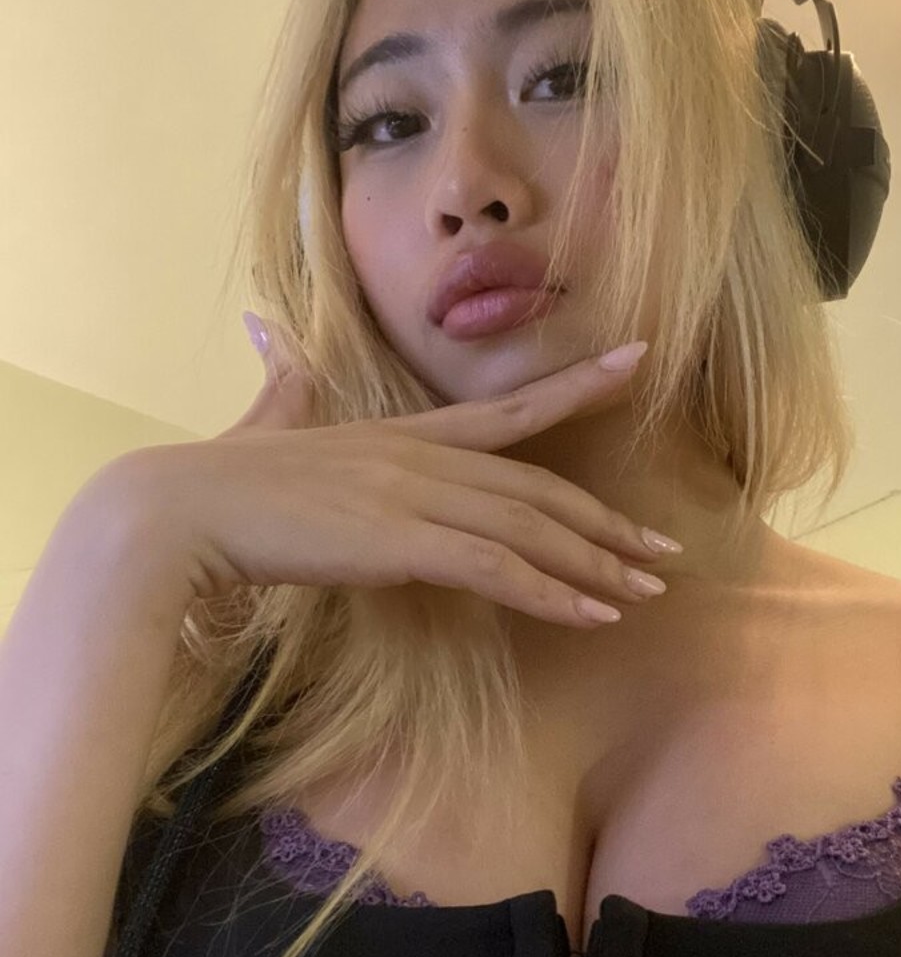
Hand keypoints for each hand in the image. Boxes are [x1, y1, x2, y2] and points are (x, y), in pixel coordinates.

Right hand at [132, 327, 675, 627]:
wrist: (181, 509)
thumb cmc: (222, 479)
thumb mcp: (267, 423)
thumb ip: (284, 386)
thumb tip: (272, 341)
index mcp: (404, 433)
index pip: (510, 410)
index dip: (579, 387)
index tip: (639, 366)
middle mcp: (423, 455)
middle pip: (539, 488)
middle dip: (607, 525)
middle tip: (664, 553)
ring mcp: (416, 495)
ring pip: (531, 529)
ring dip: (596, 566)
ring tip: (646, 595)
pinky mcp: (402, 542)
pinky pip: (497, 568)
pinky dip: (551, 593)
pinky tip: (593, 616)